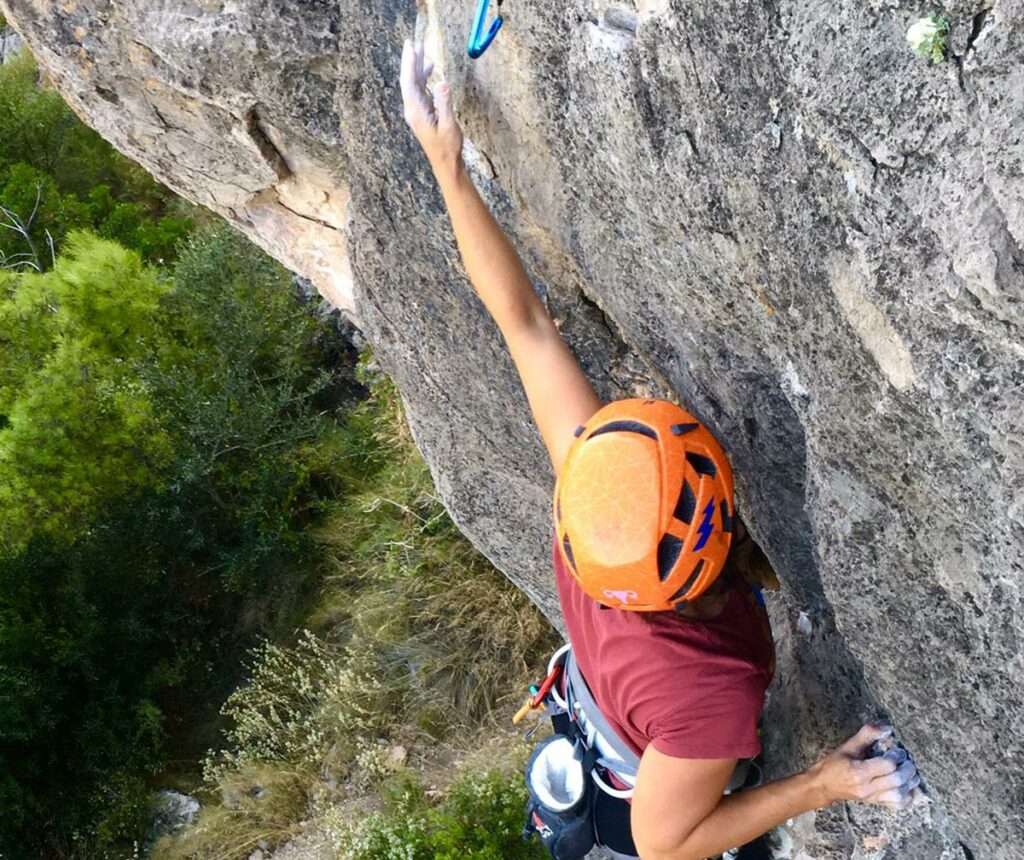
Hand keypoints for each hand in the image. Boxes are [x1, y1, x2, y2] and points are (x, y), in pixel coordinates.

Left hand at [400, 40, 463, 174]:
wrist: (446, 164)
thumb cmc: (447, 147)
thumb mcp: (449, 126)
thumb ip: (445, 104)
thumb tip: (442, 83)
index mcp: (416, 112)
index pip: (409, 82)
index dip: (409, 63)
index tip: (411, 47)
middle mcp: (413, 110)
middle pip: (409, 80)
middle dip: (411, 61)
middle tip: (413, 43)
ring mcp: (418, 111)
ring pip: (415, 84)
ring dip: (418, 67)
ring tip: (423, 50)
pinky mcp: (423, 113)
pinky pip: (421, 91)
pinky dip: (424, 78)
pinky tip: (430, 70)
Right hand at [809, 724, 920, 810]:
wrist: (824, 785)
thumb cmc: (834, 764)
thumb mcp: (848, 746)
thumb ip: (867, 734)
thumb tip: (887, 727)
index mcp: (859, 772)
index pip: (887, 765)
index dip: (897, 756)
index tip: (897, 750)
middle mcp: (867, 787)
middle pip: (897, 781)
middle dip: (908, 769)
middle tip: (908, 761)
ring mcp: (872, 797)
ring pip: (899, 796)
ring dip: (910, 784)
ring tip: (910, 773)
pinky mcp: (875, 803)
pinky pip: (897, 805)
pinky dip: (907, 797)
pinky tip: (906, 787)